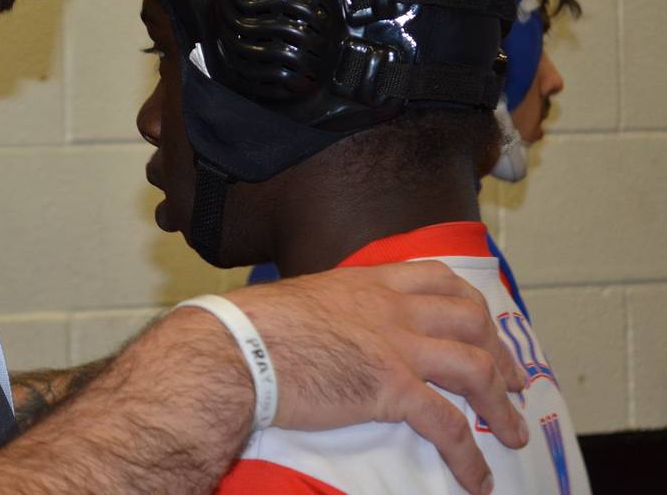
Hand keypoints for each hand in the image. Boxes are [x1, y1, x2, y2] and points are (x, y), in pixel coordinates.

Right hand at [225, 261, 528, 494]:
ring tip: (514, 434)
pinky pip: (449, 425)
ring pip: (476, 369)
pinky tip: (479, 479)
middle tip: (515, 382)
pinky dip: (471, 456)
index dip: (471, 305)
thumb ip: (335, 309)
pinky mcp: (391, 389)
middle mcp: (393, 308)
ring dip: (503, 405)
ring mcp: (397, 346)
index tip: (483, 328)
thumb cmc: (254, 326)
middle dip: (501, 353)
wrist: (239, 347)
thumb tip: (335, 329)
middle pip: (472, 320)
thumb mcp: (305, 299)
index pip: (439, 279)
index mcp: (370, 283)